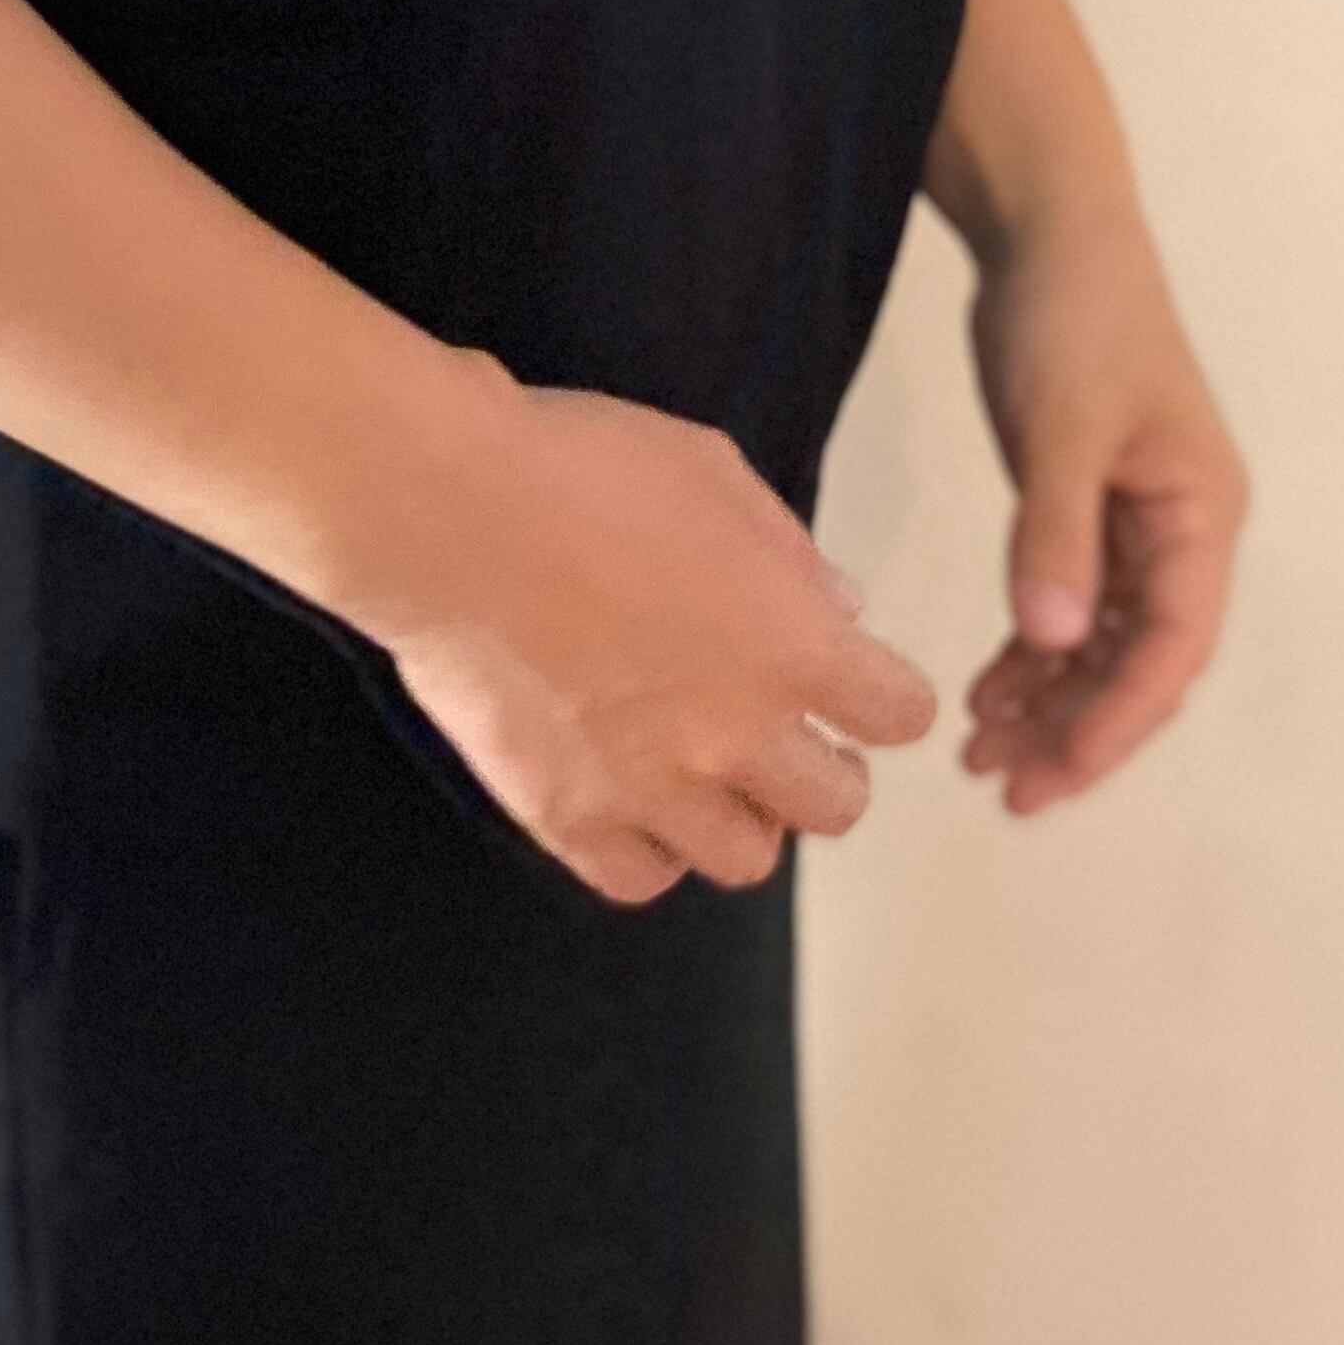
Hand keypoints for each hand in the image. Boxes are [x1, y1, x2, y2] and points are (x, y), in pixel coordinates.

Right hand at [343, 352, 939, 906]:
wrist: (445, 510)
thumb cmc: (581, 466)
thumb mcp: (712, 470)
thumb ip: (787, 551)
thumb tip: (836, 609)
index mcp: (793, 643)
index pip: (898, 714)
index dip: (880, 697)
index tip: (848, 679)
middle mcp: (739, 732)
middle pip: (837, 807)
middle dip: (819, 770)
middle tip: (775, 732)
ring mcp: (652, 785)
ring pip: (747, 858)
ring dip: (737, 816)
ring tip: (697, 772)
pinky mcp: (566, 814)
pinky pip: (640, 878)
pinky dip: (647, 849)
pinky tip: (625, 799)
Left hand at [959, 202, 1249, 813]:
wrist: (1048, 233)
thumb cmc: (1070, 317)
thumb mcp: (1061, 424)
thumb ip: (1054, 533)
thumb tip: (1056, 642)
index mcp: (1201, 516)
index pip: (1170, 650)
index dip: (1113, 723)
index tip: (1049, 779)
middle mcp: (1181, 531)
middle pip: (1140, 661)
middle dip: (1078, 731)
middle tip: (1003, 789)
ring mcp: (1134, 520)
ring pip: (1102, 642)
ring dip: (1049, 700)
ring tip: (979, 754)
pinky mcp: (1085, 505)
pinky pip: (1070, 603)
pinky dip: (1031, 650)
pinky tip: (984, 691)